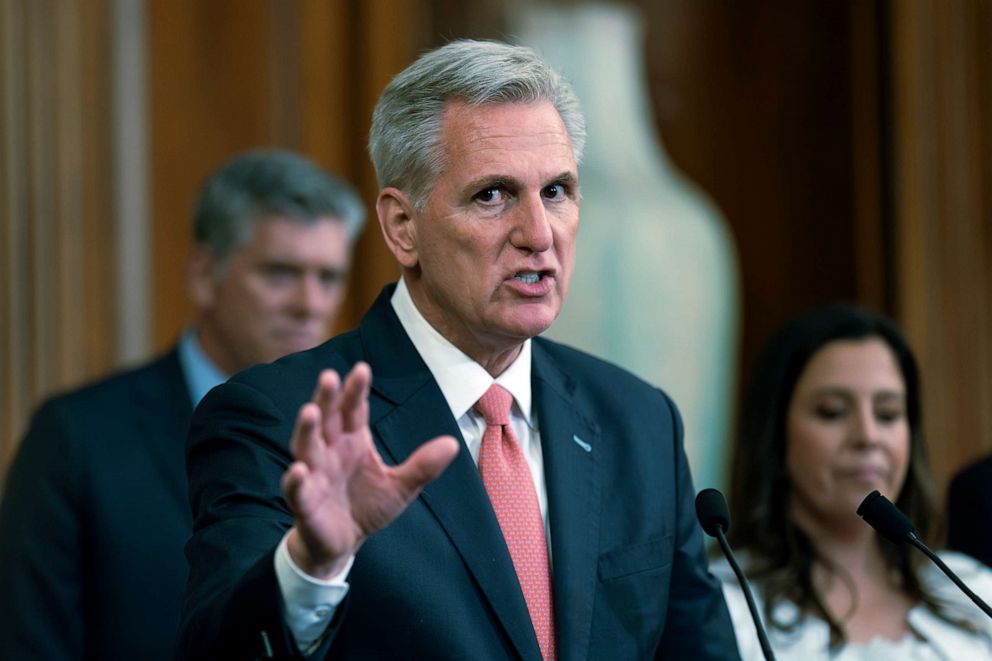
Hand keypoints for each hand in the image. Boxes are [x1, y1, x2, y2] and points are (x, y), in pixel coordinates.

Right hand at [281, 362, 459, 578]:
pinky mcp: (304, 503)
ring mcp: (314, 475)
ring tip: (310, 412)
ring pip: (306, 447)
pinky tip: (299, 470)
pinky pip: (297, 490)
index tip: (362, 369)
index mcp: (352, 441)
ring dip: (306, 430)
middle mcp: (330, 452)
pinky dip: (296, 481)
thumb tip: (453, 443)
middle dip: (327, 399)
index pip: (354, 410)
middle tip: (329, 377)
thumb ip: (422, 466)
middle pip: (326, 420)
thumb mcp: (401, 486)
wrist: (343, 544)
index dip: (356, 391)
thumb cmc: (368, 507)